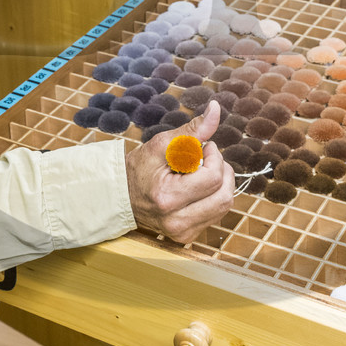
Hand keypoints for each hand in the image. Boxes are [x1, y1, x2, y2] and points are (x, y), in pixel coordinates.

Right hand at [125, 100, 235, 243]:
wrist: (120, 196)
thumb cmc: (139, 168)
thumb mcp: (162, 144)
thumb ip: (192, 129)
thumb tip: (216, 109)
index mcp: (168, 198)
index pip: (213, 178)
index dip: (215, 157)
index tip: (205, 147)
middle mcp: (176, 221)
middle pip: (225, 197)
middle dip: (223, 171)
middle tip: (208, 159)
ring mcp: (182, 232)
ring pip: (224, 206)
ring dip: (221, 184)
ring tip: (202, 172)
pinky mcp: (186, 236)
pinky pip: (216, 215)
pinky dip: (213, 197)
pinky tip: (197, 188)